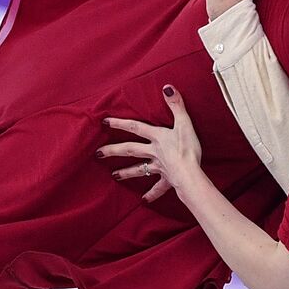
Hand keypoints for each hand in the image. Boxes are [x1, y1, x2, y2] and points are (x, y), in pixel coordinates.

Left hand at [100, 86, 204, 202]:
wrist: (190, 174)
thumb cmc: (188, 148)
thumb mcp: (184, 123)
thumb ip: (176, 105)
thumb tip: (167, 87)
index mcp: (157, 137)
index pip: (135, 127)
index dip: (120, 123)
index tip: (104, 122)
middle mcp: (154, 152)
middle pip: (130, 150)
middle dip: (113, 151)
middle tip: (98, 153)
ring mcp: (159, 167)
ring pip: (139, 169)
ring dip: (126, 173)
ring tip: (114, 176)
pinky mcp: (167, 180)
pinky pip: (158, 188)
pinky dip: (151, 194)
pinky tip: (144, 200)